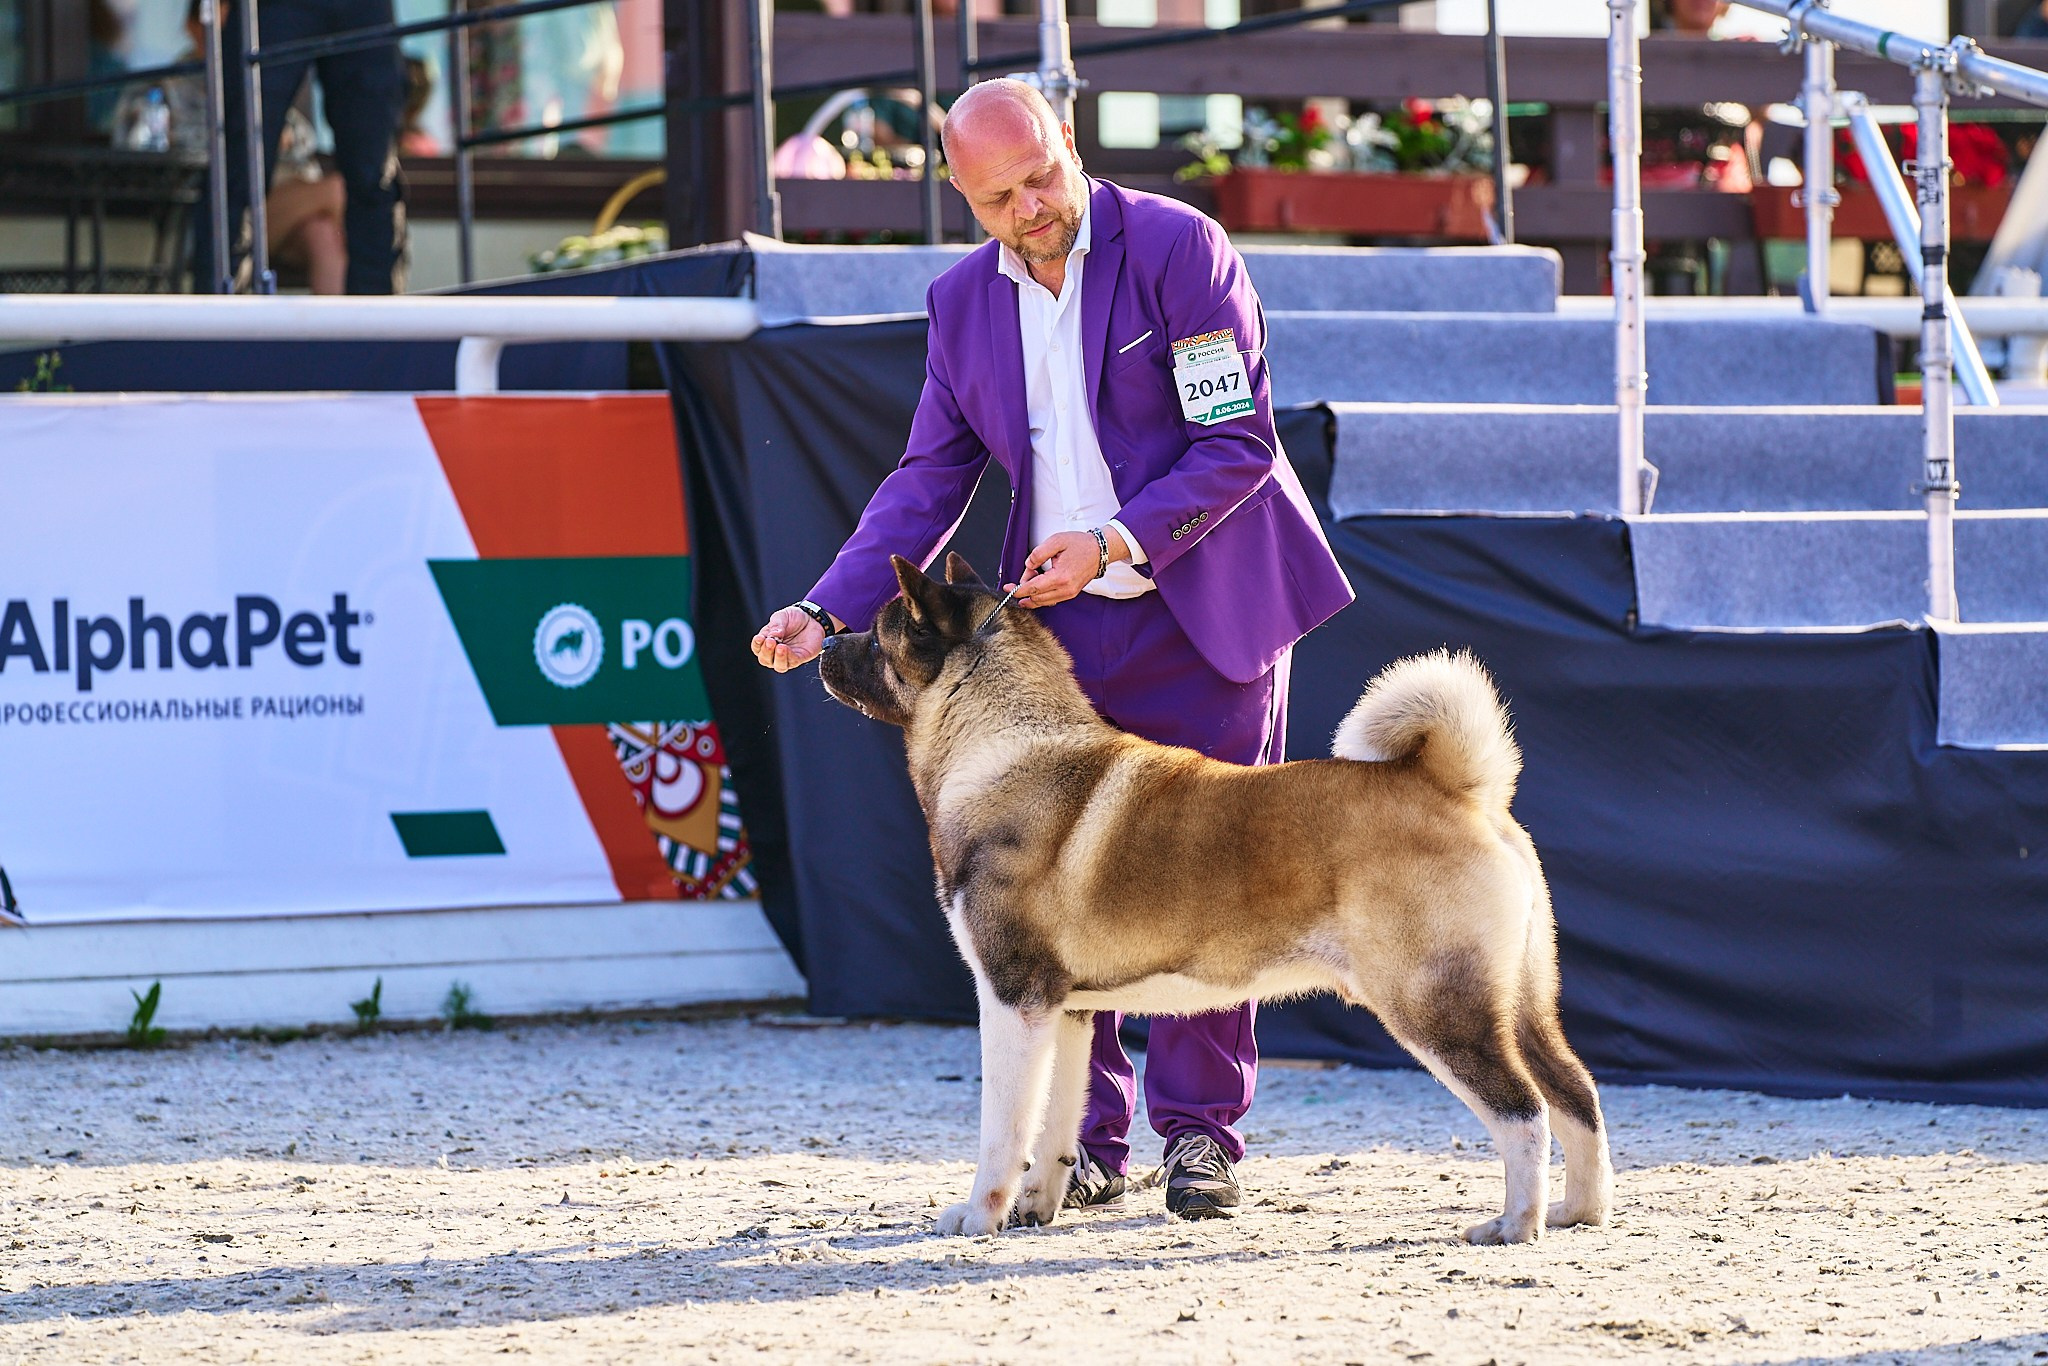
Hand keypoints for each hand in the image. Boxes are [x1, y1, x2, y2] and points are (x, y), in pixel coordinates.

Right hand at [751, 606, 824, 671]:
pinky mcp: (800, 658)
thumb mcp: (782, 617)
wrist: (812, 618)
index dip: (757, 645)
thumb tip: (773, 636)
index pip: (757, 648)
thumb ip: (776, 626)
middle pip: (765, 660)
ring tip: (779, 647)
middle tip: (770, 642)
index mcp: (766, 642)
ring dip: (778, 658)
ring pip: (779, 666)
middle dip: (766, 652)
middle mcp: (775, 653)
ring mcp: (788, 657)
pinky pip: (792, 661)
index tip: (760, 638)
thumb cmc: (793, 618)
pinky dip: (789, 656)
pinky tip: (785, 648)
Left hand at [1005, 529, 1119, 607]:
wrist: (1100, 551)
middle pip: (1036, 598)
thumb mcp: (1056, 541)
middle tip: (1026, 573)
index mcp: (1061, 577)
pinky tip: (1039, 583)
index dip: (1018, 590)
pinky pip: (1051, 600)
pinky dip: (1041, 595)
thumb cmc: (1080, 544)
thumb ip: (1038, 553)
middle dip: (1024, 589)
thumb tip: (1028, 565)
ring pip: (1043, 602)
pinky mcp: (1071, 594)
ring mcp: (1069, 594)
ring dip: (1032, 593)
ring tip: (1033, 575)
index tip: (1008, 588)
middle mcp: (1065, 589)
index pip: (1033, 588)